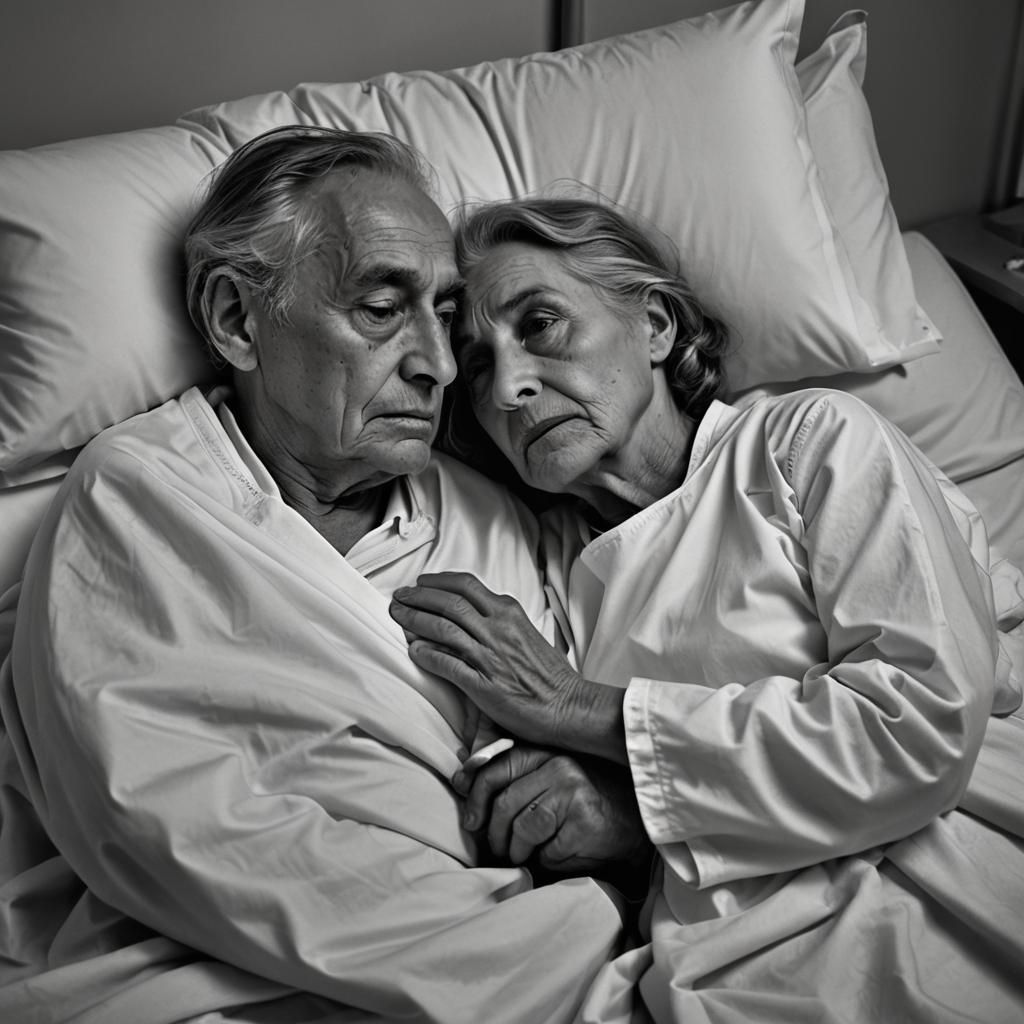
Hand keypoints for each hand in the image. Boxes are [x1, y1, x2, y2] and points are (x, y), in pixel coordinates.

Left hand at [390, 572, 625, 760]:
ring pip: (443, 628)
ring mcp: (489, 655)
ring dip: (415, 620)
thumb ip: (501, 622)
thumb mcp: (527, 633)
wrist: (569, 706)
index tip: (421, 583)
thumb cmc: (550, 675)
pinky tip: (413, 651)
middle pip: (449, 602)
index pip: (466, 585)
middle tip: (400, 596)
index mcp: (509, 612)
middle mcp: (498, 628)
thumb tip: (474, 617)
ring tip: (398, 616)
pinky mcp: (483, 684)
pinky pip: (447, 664)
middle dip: (419, 596)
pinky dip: (426, 655)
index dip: (437, 582)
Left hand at [453, 744, 649, 876]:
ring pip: (523, 829)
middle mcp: (559, 766)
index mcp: (545, 752)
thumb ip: (512, 776)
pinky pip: (547, 851)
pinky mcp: (585, 821)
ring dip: (517, 852)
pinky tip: (556, 856)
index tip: (470, 821)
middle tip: (497, 850)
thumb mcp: (547, 780)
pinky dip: (546, 861)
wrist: (632, 823)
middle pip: (505, 804)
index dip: (475, 796)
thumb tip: (460, 779)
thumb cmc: (581, 803)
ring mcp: (574, 792)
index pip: (497, 768)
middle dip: (494, 835)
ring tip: (523, 856)